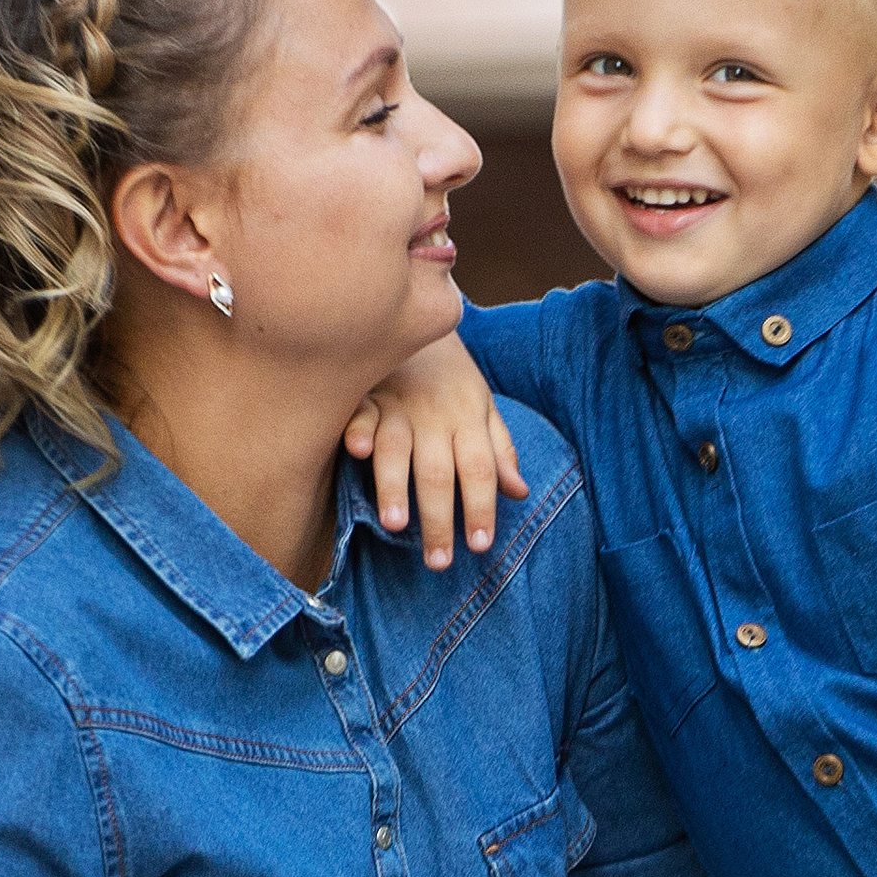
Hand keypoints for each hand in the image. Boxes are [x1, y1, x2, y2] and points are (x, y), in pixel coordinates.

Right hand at [343, 339, 524, 569]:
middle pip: (438, 472)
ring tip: (394, 526)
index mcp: (468, 419)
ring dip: (394, 487)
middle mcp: (435, 415)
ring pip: (397, 449)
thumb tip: (520, 492)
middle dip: (438, 518)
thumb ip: (500, 449)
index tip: (479, 546)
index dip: (480, 508)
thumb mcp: (483, 406)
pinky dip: (357, 430)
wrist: (414, 314)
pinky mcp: (365, 394)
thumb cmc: (450, 375)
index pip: (480, 470)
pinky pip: (360, 414)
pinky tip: (356, 453)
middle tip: (438, 562)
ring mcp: (398, 403)